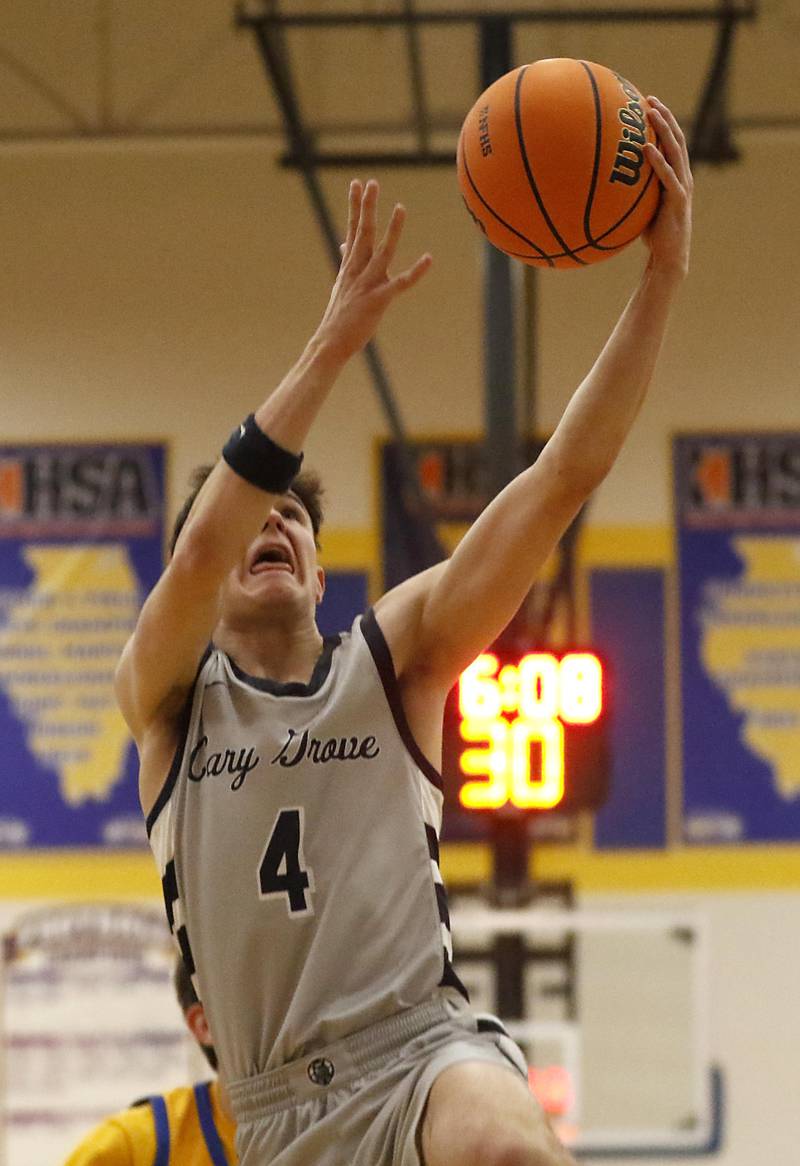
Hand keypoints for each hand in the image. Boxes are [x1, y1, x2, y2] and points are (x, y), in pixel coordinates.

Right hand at [314, 179, 431, 362]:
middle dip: (368, 207)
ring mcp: (368, 284)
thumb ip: (346, 260)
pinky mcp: (378, 300)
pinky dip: (415, 272)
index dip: (356, 206)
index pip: (353, 229)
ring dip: (392, 230)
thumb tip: (343, 243)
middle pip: (364, 233)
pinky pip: (401, 284)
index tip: (358, 183)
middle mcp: (357, 270)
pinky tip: (428, 259)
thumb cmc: (339, 315)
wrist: (331, 342)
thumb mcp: (341, 282)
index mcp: (350, 265)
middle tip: (373, 183)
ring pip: (382, 252)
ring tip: (400, 208)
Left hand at [642, 97, 692, 279]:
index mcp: (676, 176)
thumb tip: (607, 182)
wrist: (668, 257)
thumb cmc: (653, 235)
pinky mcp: (678, 200)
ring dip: (664, 129)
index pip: (672, 142)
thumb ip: (632, 191)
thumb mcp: (640, 207)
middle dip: (664, 116)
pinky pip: (667, 176)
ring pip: (676, 151)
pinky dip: (658, 160)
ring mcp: (682, 186)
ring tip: (651, 112)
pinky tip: (646, 148)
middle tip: (649, 99)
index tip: (648, 104)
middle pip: (676, 139)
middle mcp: (683, 176)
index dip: (663, 122)